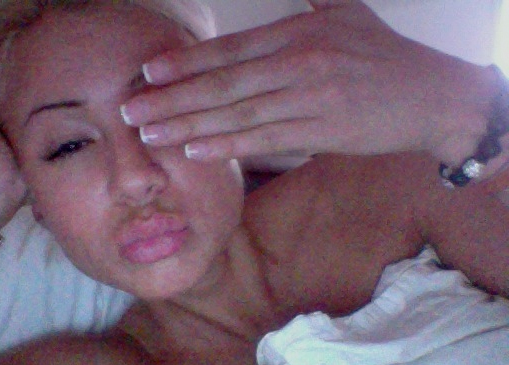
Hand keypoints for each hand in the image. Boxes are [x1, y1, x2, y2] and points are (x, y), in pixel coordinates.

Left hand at [121, 0, 498, 174]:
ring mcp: (309, 97)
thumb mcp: (347, 16)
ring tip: (151, 133)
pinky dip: (227, 145)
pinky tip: (195, 150)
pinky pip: (264, 139)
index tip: (149, 73)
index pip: (229, 50)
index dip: (186, 62)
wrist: (434, 96)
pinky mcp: (322, 130)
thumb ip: (308, 10)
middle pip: (222, 83)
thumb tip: (286, 5)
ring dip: (188, 125)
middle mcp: (298, 62)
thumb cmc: (386, 58)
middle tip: (132, 110)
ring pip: (236, 113)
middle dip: (172, 98)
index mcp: (298, 33)